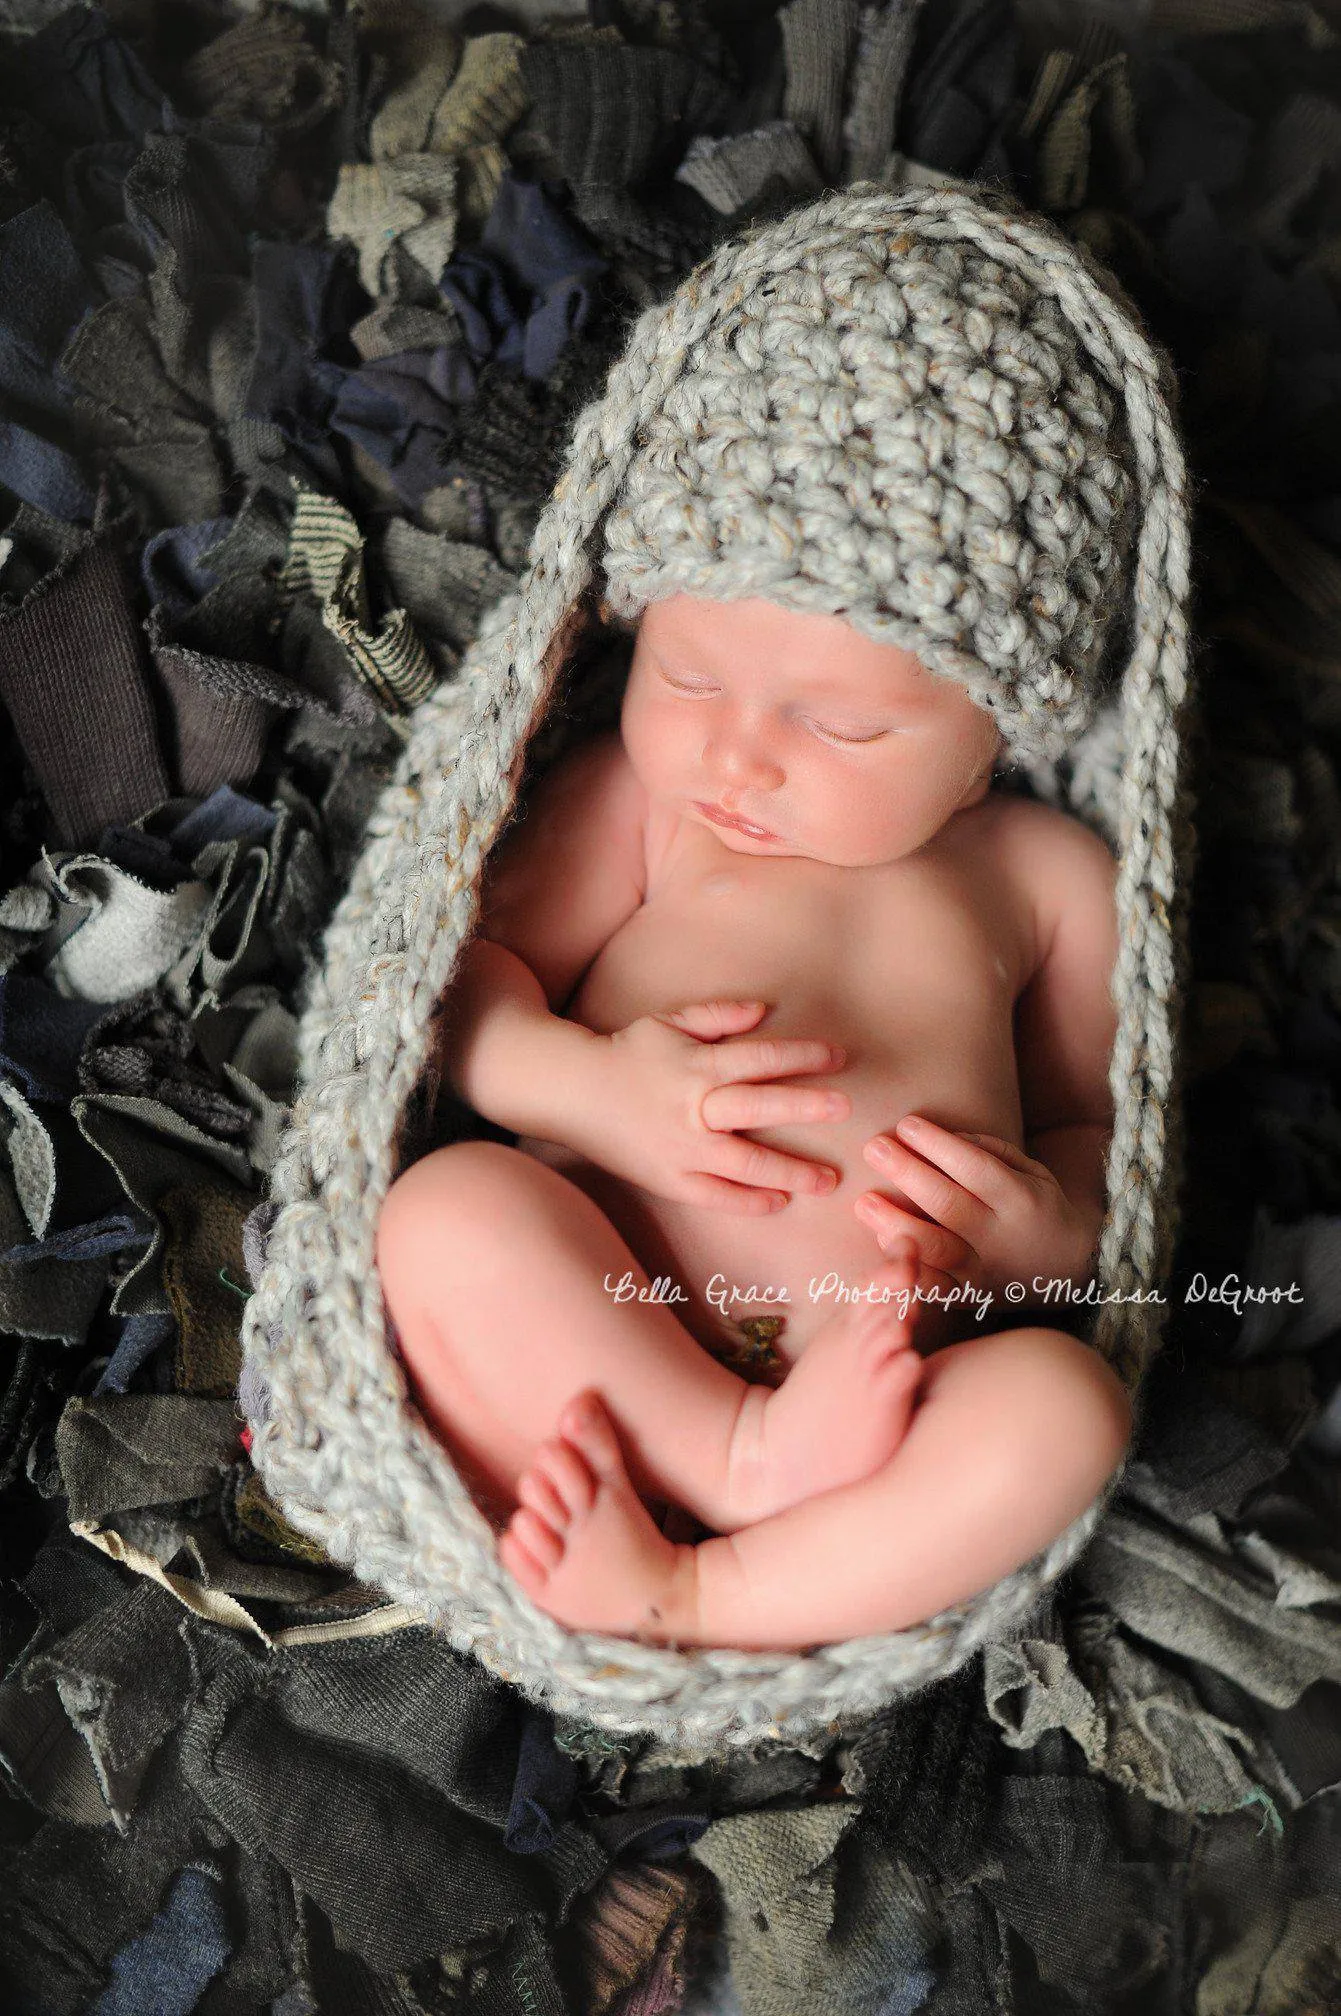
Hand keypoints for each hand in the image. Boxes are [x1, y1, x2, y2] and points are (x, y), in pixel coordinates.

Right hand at [570, 999, 850, 1212]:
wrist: (574, 1093)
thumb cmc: (628, 1052)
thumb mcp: (671, 1022)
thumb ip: (719, 1016)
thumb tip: (764, 1011)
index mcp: (699, 1066)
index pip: (761, 1058)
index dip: (802, 1055)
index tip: (838, 1056)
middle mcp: (695, 1108)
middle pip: (760, 1106)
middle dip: (806, 1106)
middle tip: (846, 1108)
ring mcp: (683, 1148)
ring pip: (746, 1163)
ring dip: (791, 1171)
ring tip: (828, 1180)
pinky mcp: (670, 1178)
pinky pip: (716, 1195)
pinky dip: (748, 1201)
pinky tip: (779, 1201)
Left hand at [852, 1116, 1096, 1299]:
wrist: (1068, 1270)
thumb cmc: (1038, 1208)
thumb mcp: (1032, 1172)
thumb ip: (991, 1150)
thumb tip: (942, 1135)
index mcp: (1019, 1199)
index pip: (974, 1167)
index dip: (937, 1145)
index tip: (906, 1125)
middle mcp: (1000, 1237)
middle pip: (947, 1203)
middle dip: (907, 1172)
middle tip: (874, 1147)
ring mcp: (982, 1271)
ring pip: (934, 1248)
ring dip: (895, 1222)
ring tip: (865, 1201)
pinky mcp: (967, 1297)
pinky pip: (931, 1288)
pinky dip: (905, 1267)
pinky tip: (882, 1243)